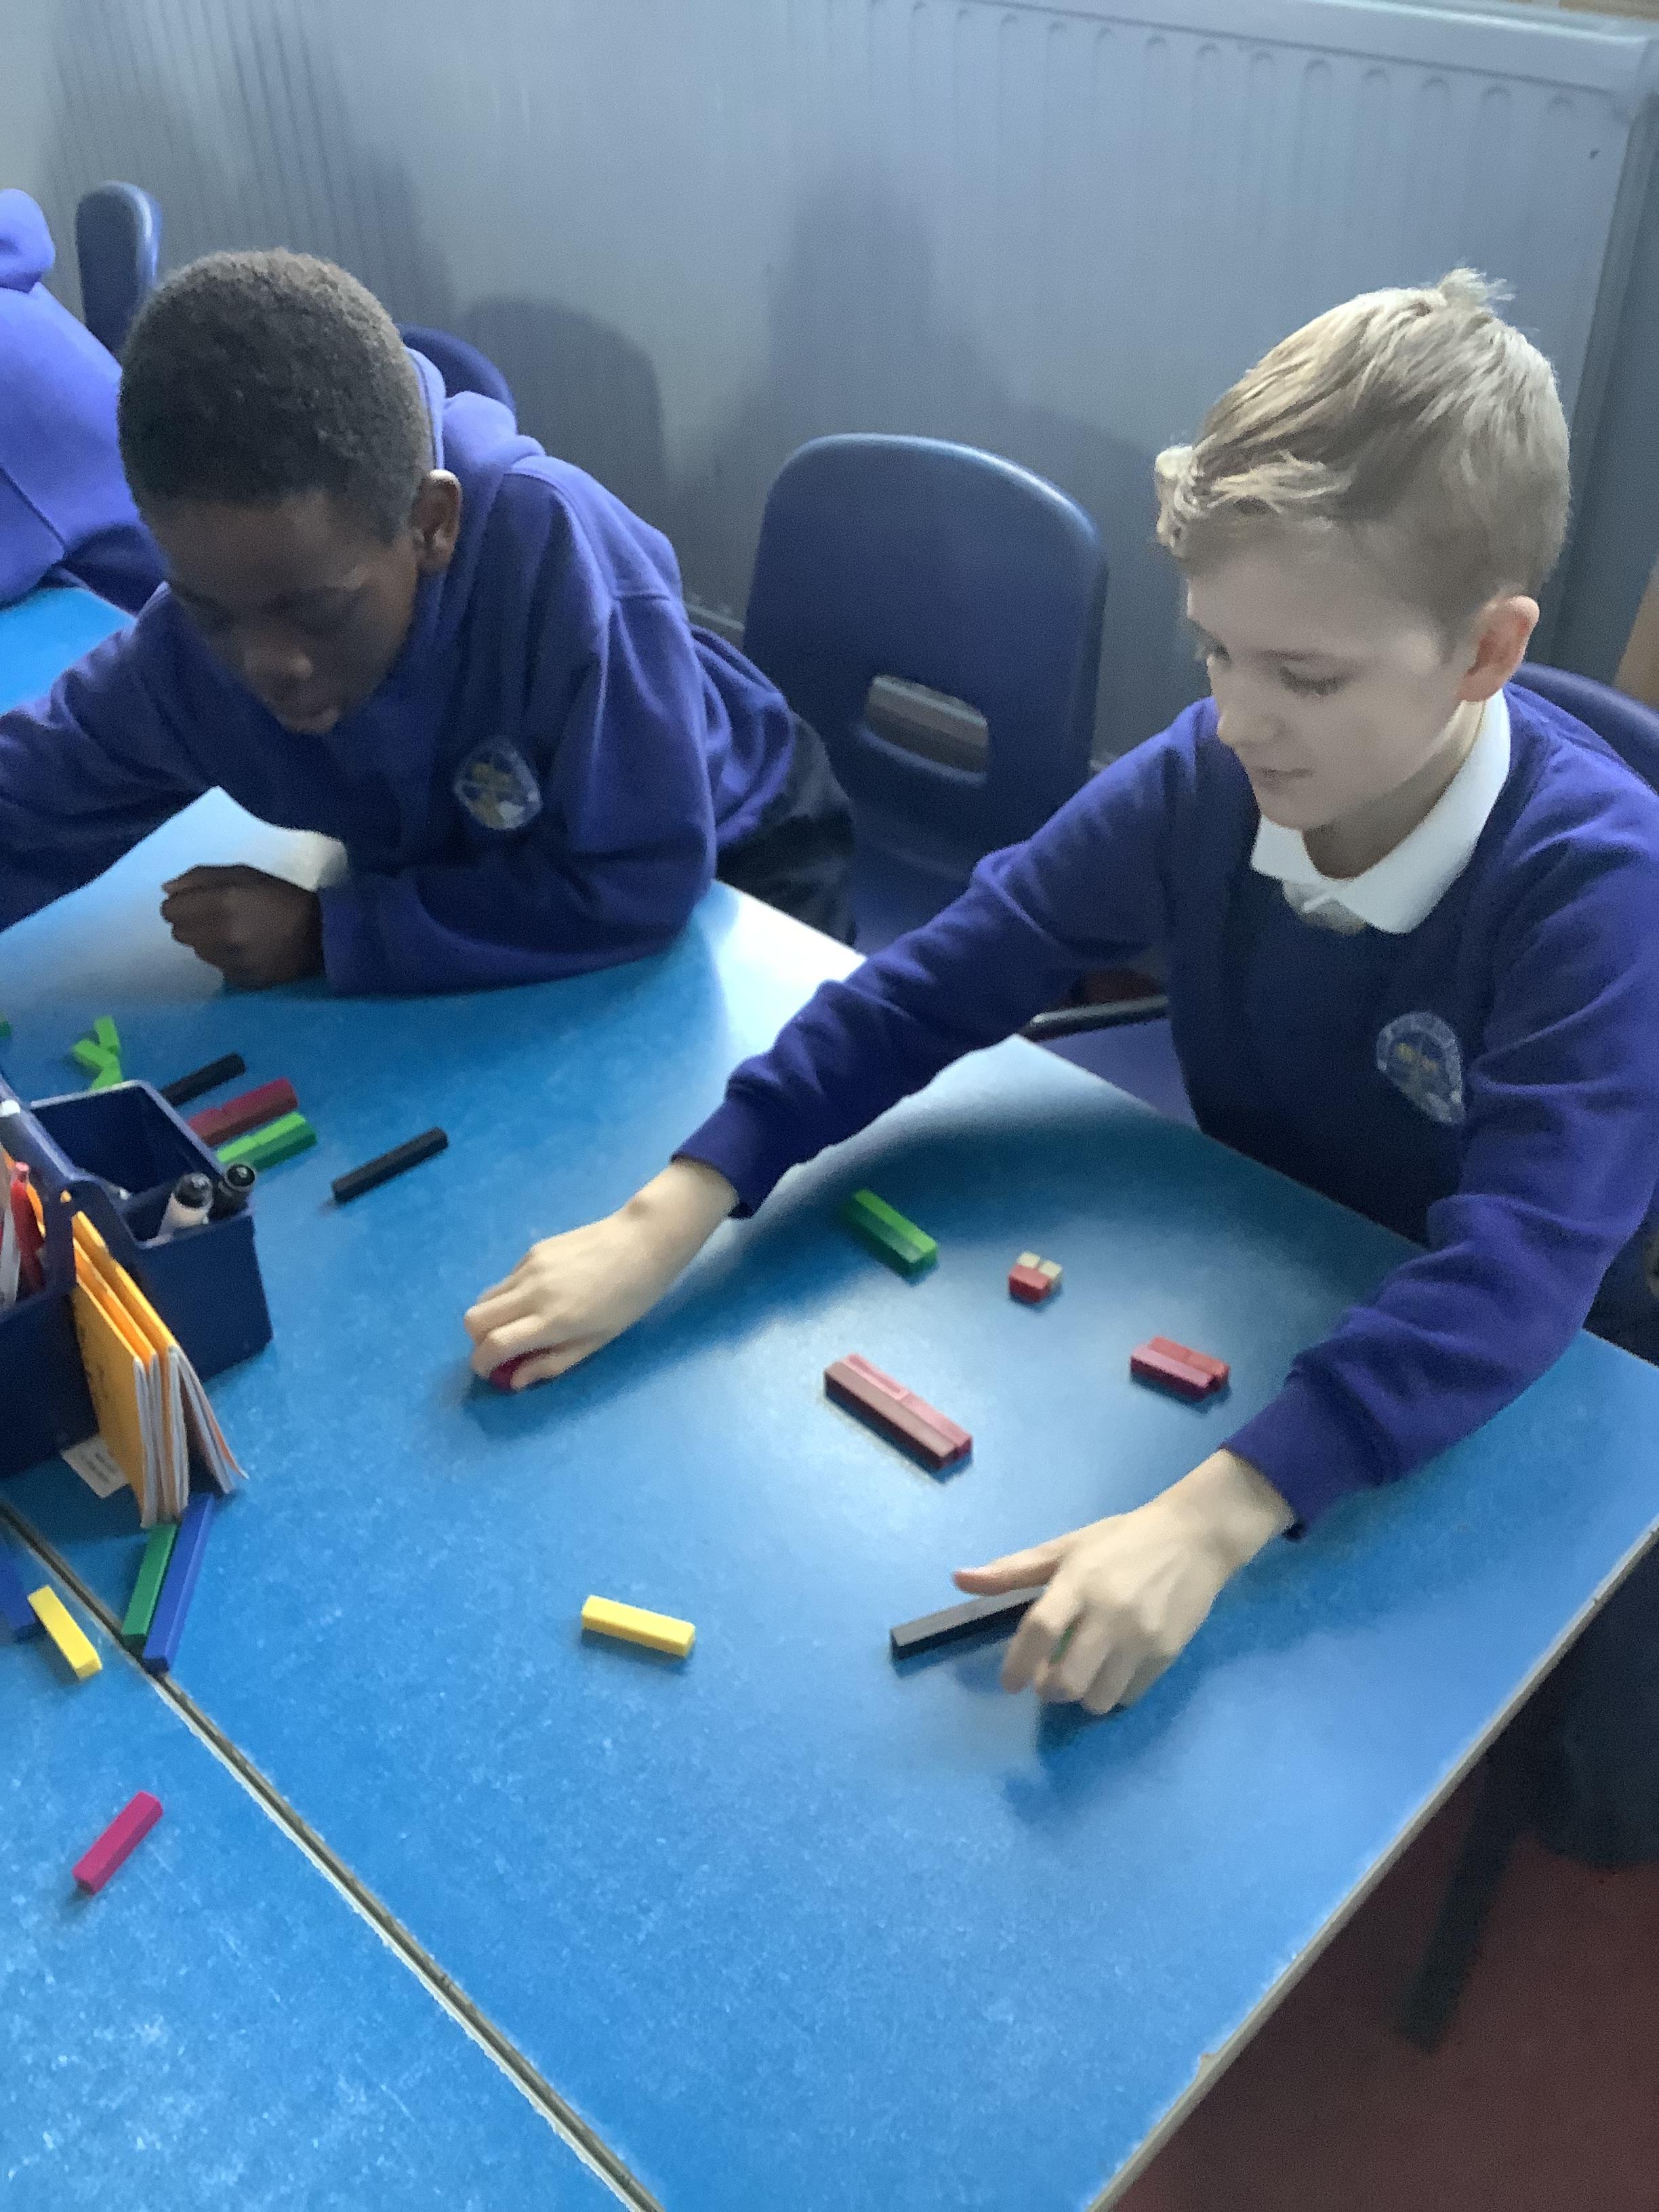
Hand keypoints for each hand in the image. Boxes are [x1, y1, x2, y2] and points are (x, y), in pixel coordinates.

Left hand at [160, 866, 323, 987]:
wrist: (321, 933)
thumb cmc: (280, 896)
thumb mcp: (243, 873)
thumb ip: (201, 877)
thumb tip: (167, 889)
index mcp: (221, 903)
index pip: (170, 910)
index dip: (181, 904)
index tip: (197, 902)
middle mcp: (221, 935)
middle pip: (179, 933)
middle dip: (193, 923)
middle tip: (217, 916)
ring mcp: (231, 962)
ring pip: (197, 951)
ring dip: (209, 941)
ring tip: (237, 933)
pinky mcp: (241, 980)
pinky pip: (217, 967)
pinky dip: (226, 958)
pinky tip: (248, 949)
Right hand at [465, 1158, 737, 1388]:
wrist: (642, 1241)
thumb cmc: (630, 1299)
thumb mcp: (598, 1341)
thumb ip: (553, 1362)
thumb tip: (515, 1380)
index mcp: (552, 1319)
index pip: (492, 1344)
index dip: (481, 1363)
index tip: (490, 1372)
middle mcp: (531, 1291)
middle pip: (473, 1319)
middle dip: (478, 1340)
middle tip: (502, 1349)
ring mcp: (529, 1267)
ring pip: (485, 1297)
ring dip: (492, 1318)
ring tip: (521, 1324)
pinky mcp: (533, 1250)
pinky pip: (506, 1280)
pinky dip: (510, 1296)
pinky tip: (542, 1296)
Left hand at [954, 1451, 1293, 1711]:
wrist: (1194, 1539)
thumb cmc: (1122, 1540)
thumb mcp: (1066, 1546)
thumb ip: (1013, 1570)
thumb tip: (958, 1579)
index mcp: (1079, 1581)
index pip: (1040, 1630)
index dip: (1018, 1662)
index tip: (1009, 1682)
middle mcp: (1110, 1613)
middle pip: (1067, 1679)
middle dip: (1048, 1689)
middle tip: (1046, 1680)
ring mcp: (1142, 1637)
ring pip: (1099, 1698)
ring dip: (1081, 1696)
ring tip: (1081, 1676)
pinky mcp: (1167, 1654)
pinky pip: (1130, 1696)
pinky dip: (1113, 1693)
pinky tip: (1111, 1672)